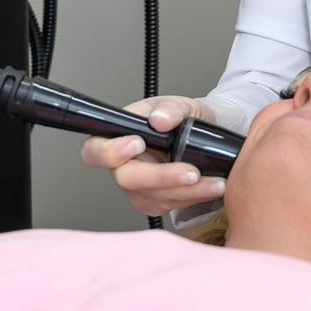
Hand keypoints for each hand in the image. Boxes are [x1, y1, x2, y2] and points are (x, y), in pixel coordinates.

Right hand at [80, 95, 227, 215]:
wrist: (206, 135)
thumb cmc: (183, 118)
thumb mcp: (181, 104)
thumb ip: (170, 108)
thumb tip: (159, 120)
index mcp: (119, 135)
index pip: (95, 150)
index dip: (111, 152)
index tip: (137, 144)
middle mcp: (122, 164)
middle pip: (127, 179)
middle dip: (161, 177)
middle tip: (191, 172)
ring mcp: (137, 186)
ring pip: (152, 196)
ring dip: (186, 191)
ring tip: (214, 182)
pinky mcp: (154, 201)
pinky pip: (168, 206)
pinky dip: (192, 198)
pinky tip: (210, 188)